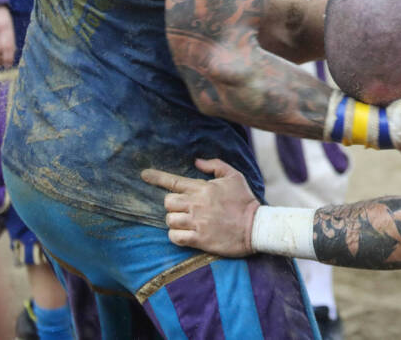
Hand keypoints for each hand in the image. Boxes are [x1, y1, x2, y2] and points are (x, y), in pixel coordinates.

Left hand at [141, 158, 258, 256]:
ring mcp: (197, 222)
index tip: (144, 174)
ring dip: (175, 221)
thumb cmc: (245, 201)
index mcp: (203, 188)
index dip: (156, 177)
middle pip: (168, 202)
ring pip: (169, 220)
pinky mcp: (199, 239)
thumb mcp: (235, 176)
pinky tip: (185, 234)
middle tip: (185, 208)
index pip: (174, 181)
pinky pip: (175, 237)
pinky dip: (176, 236)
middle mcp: (197, 204)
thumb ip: (215, 165)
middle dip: (173, 205)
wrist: (256, 227)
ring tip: (187, 222)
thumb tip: (196, 162)